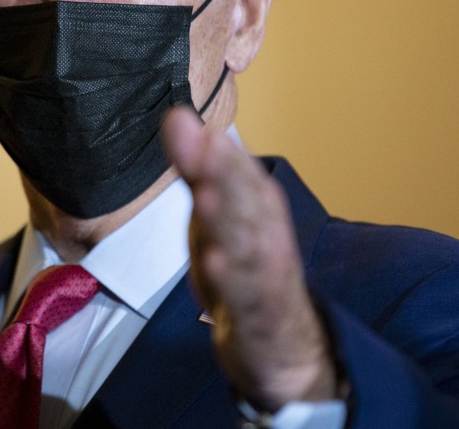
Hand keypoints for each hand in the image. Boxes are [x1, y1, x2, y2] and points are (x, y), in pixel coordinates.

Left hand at [161, 107, 337, 409]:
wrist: (281, 344)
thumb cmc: (244, 265)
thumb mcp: (216, 212)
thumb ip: (197, 166)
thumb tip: (177, 114)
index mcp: (255, 205)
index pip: (237, 170)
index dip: (215, 148)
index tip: (187, 120)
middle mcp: (265, 233)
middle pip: (246, 200)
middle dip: (226, 172)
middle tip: (206, 143)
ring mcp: (264, 275)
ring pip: (248, 243)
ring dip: (229, 219)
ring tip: (207, 195)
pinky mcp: (258, 314)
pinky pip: (246, 296)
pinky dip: (233, 279)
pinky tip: (216, 262)